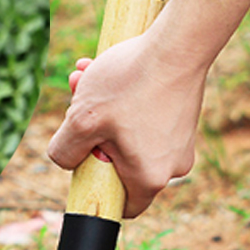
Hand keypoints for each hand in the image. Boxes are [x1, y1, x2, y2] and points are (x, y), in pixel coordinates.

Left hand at [47, 27, 206, 217]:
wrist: (178, 44)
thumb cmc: (130, 83)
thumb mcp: (82, 119)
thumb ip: (65, 150)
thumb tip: (66, 160)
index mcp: (149, 178)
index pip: (123, 205)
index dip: (98, 187)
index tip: (86, 160)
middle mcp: (173, 167)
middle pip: (120, 162)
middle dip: (93, 133)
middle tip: (75, 100)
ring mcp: (182, 143)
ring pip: (129, 134)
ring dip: (104, 109)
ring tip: (87, 76)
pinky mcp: (185, 119)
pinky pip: (147, 119)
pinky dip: (126, 100)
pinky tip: (111, 71)